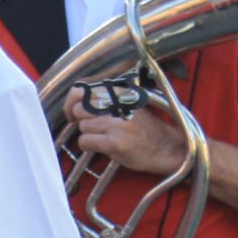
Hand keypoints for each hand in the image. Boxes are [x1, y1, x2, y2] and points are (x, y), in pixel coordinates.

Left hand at [63, 90, 185, 174]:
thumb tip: (76, 100)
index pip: (82, 90)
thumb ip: (106, 100)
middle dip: (81, 120)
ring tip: (105, 137)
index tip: (72, 112)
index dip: (71, 102)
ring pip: (83, 127)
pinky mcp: (115, 142)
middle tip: (91, 128)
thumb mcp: (128, 104)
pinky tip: (102, 147)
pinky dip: (89, 146)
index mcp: (120, 93)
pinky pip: (85, 141)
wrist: (166, 148)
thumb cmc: (145, 128)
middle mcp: (118, 105)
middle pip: (79, 109)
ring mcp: (116, 124)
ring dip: (89, 134)